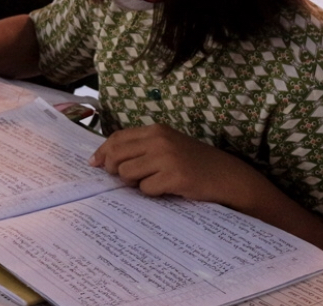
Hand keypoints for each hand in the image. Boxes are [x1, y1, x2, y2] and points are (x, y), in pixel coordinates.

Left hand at [89, 124, 272, 209]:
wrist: (227, 176)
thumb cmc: (194, 163)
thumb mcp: (167, 146)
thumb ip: (140, 148)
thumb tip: (103, 160)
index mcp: (156, 130)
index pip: (117, 138)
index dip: (102, 152)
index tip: (95, 163)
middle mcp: (159, 141)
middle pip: (117, 156)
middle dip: (114, 170)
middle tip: (124, 179)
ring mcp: (167, 158)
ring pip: (127, 174)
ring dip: (134, 183)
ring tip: (151, 183)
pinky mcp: (175, 177)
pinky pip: (146, 189)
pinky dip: (152, 192)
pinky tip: (166, 189)